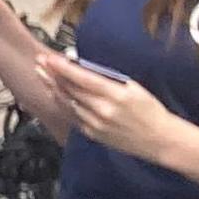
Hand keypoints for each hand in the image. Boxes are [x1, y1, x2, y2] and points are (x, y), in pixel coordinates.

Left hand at [46, 59, 190, 164]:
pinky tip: (53, 92)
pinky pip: (70, 115)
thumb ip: (109, 78)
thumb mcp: (135, 88)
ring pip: (66, 102)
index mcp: (116, 95)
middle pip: (70, 89)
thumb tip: (84, 67)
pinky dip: (60, 102)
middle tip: (39, 61)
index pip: (83, 78)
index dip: (63, 68)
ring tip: (41, 73)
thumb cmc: (150, 110)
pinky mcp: (91, 133)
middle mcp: (102, 110)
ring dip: (52, 87)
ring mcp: (95, 124)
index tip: (49, 58)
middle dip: (52, 74)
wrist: (160, 140)